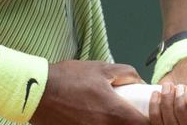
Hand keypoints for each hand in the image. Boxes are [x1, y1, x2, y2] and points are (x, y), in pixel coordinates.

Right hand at [32, 60, 147, 124]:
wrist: (37, 92)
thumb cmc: (69, 78)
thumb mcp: (101, 68)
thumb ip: (126, 73)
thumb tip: (139, 81)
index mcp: (114, 112)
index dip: (148, 119)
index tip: (146, 113)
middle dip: (131, 122)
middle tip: (129, 112)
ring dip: (114, 123)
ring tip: (107, 113)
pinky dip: (98, 124)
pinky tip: (92, 115)